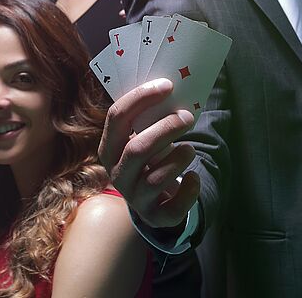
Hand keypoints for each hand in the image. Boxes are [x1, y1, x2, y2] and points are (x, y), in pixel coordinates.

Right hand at [98, 79, 199, 227]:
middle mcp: (117, 174)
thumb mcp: (141, 138)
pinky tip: (193, 178)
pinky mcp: (155, 216)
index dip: (141, 98)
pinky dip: (189, 190)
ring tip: (190, 149)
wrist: (152, 199)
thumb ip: (148, 118)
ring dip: (179, 158)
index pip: (117, 117)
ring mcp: (135, 197)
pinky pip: (174, 206)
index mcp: (108, 148)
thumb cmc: (149, 157)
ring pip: (157, 178)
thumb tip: (172, 85)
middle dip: (166, 129)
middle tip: (187, 117)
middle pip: (138, 148)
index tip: (167, 85)